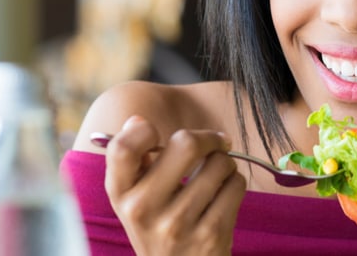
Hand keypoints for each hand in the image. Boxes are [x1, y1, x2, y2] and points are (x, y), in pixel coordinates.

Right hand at [104, 116, 245, 255]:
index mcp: (121, 195)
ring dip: (225, 163)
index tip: (157, 134)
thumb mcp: (134, 197)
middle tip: (214, 144)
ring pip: (219, 163)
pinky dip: (235, 183)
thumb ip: (133, 159)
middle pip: (185, 144)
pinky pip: (236, 185)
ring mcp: (178, 224)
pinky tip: (224, 195)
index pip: (122, 149)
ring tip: (217, 176)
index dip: (141, 131)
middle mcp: (144, 210)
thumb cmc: (158, 224)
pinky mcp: (210, 235)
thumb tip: (137, 121)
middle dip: (207, 138)